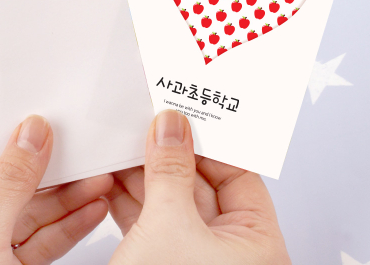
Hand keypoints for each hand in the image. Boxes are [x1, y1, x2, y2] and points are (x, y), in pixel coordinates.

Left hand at [0, 115, 112, 264]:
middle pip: (6, 182)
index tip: (43, 125)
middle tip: (82, 153)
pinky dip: (68, 226)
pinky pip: (40, 240)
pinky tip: (92, 209)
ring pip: (29, 211)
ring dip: (67, 198)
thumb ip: (9, 181)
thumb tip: (33, 132)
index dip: (6, 138)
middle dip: (50, 172)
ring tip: (98, 179)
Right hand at [106, 110, 290, 264]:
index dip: (209, 141)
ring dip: (146, 175)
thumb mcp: (171, 227)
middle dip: (170, 154)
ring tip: (127, 146)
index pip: (237, 172)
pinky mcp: (163, 262)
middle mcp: (229, 251)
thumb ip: (170, 170)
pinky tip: (115, 180)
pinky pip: (151, 220)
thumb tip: (171, 127)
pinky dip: (131, 200)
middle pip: (201, 183)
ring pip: (171, 201)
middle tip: (149, 126)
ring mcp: (193, 256)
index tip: (183, 118)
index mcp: (254, 244)